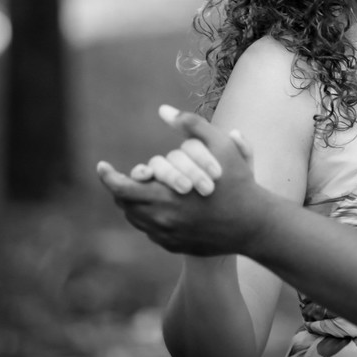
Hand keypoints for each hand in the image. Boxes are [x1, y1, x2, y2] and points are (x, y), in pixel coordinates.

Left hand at [96, 115, 266, 256]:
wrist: (255, 225)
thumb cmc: (239, 183)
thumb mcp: (220, 148)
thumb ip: (192, 125)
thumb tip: (164, 110)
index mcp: (166, 197)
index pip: (122, 189)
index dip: (107, 177)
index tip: (100, 166)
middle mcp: (162, 221)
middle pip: (125, 205)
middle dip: (120, 188)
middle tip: (121, 177)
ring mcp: (169, 237)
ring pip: (137, 220)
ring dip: (133, 204)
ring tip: (138, 189)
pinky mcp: (176, 246)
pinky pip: (152, 232)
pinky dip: (149, 218)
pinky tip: (158, 206)